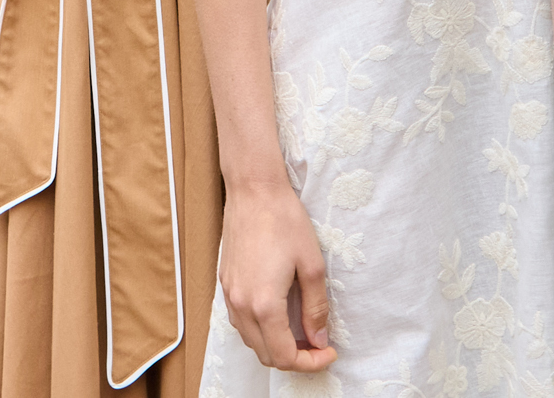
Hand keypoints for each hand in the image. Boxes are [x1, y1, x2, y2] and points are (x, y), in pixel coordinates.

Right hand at [216, 179, 333, 373]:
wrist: (254, 190)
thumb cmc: (284, 220)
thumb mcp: (312, 265)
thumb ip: (316, 308)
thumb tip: (319, 339)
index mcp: (264, 304)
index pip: (284, 356)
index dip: (310, 363)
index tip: (328, 352)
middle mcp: (241, 304)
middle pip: (266, 355)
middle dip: (294, 358)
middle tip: (317, 344)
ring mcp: (229, 294)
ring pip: (251, 341)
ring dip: (275, 345)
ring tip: (300, 331)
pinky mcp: (225, 283)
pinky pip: (240, 322)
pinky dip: (260, 330)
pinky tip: (278, 315)